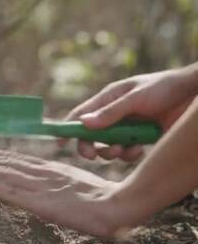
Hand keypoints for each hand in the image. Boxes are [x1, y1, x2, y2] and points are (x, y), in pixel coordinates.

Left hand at [0, 144, 128, 236]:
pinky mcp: (40, 202)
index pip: (11, 159)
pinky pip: (11, 192)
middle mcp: (39, 173)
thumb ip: (52, 181)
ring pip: (0, 173)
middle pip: (1, 163)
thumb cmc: (100, 198)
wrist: (119, 206)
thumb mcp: (71, 183)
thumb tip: (34, 181)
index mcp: (46, 168)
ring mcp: (38, 186)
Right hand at [63, 69, 196, 160]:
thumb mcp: (135, 98)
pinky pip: (126, 152)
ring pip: (108, 146)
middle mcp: (114, 114)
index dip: (68, 128)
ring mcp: (127, 127)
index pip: (81, 114)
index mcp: (108, 99)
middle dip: (91, 146)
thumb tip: (84, 124)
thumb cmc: (164, 88)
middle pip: (91, 135)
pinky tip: (139, 149)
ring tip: (125, 149)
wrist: (193, 94)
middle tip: (94, 155)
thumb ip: (111, 113)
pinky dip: (129, 154)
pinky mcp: (140, 138)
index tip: (59, 143)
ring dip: (112, 151)